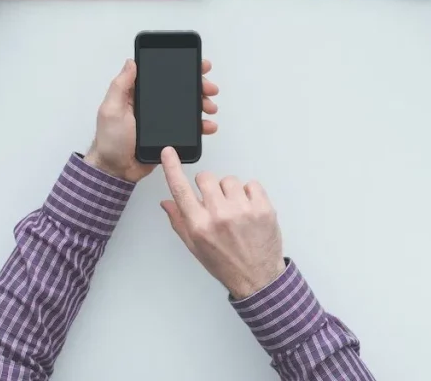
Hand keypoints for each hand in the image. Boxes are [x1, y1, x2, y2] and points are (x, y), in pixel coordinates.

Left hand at [86, 59, 219, 182]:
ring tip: (210, 106)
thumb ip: (120, 86)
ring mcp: (161, 120)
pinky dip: (200, 125)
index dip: (179, 68)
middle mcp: (151, 105)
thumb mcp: (111, 109)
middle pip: (179, 89)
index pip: (161, 75)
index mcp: (137, 94)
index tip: (196, 65)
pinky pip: (188, 127)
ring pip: (187, 107)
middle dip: (198, 86)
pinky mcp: (168, 134)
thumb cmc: (110, 141)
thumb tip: (131, 62)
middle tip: (209, 88)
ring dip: (202, 104)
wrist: (117, 170)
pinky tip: (207, 125)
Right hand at [160, 148, 285, 298]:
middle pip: (206, 177)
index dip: (172, 167)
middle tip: (215, 202)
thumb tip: (166, 202)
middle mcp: (220, 216)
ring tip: (234, 210)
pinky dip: (249, 194)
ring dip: (229, 191)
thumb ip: (179, 222)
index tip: (168, 152)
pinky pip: (251, 184)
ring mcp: (243, 211)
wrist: (258, 279)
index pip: (180, 189)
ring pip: (229, 179)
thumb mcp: (195, 247)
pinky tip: (248, 210)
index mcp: (200, 226)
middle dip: (208, 186)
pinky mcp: (263, 208)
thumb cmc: (226, 264)